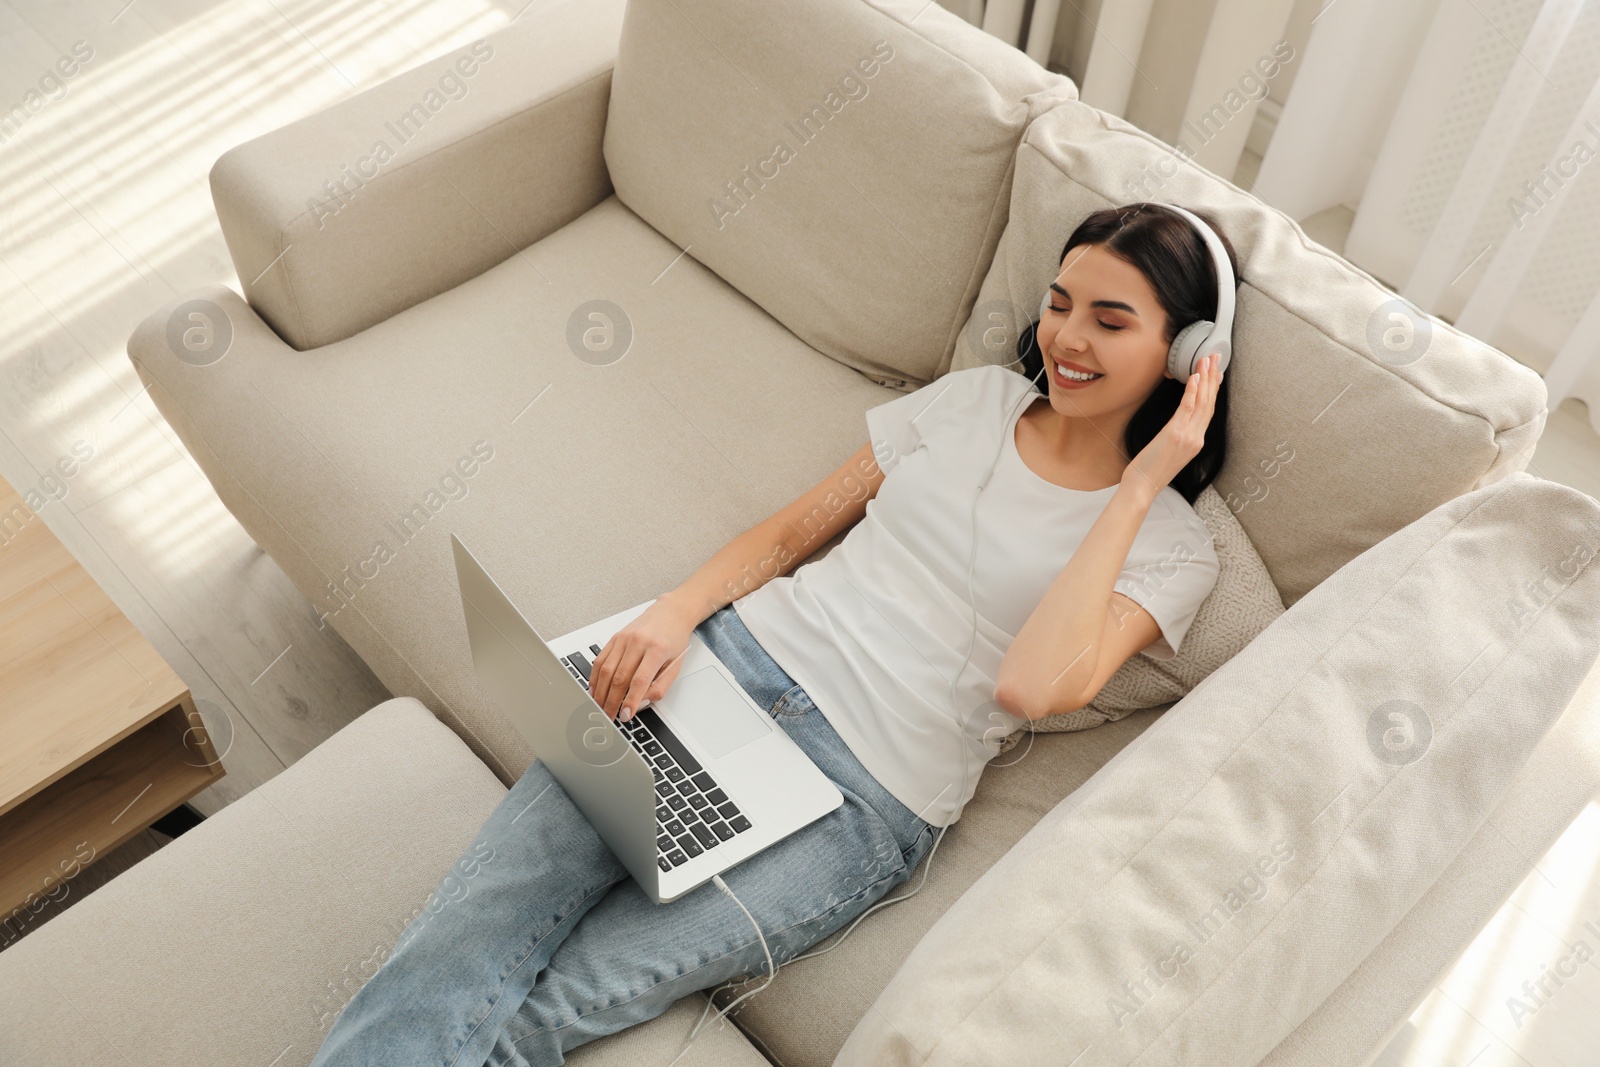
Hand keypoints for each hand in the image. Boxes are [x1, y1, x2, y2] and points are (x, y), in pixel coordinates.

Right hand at [588, 593, 699, 720]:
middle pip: (619, 677)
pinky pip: (600, 659)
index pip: (639, 680)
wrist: (670, 613)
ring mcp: (624, 638)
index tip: (625, 715)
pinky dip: (595, 677)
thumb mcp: (676, 665)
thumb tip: (641, 703)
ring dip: (600, 692)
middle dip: (612, 701)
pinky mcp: (615, 637)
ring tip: (599, 706)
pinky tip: (595, 689)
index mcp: (657, 649)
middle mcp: (638, 642)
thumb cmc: (674, 639)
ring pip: (606, 669)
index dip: (630, 701)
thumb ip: (660, 687)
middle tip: (608, 716)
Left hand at [1120, 351, 1223, 501]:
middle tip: (1215, 357)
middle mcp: (1196, 438)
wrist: (1142, 487)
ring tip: (1206, 360)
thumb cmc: (1150, 471)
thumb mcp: (1168, 452)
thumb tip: (1176, 424)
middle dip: (1213, 378)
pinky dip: (1192, 392)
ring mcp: (1188, 436)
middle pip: (1208, 403)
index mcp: (1196, 442)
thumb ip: (1177, 436)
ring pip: (1201, 403)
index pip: (1208, 410)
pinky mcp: (1175, 434)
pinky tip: (1194, 377)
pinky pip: (1187, 409)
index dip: (1213, 390)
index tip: (1216, 373)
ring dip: (1205, 379)